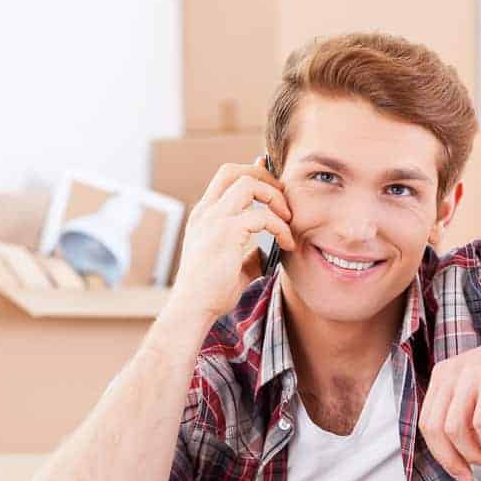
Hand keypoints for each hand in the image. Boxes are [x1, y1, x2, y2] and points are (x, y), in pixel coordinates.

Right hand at [171, 156, 295, 320]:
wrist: (192, 309)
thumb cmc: (210, 293)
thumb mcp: (232, 267)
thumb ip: (247, 254)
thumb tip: (265, 251)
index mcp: (204, 216)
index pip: (226, 178)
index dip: (252, 172)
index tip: (274, 184)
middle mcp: (206, 212)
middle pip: (236, 171)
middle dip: (266, 177)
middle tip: (284, 201)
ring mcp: (214, 220)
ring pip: (249, 184)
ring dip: (275, 197)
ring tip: (288, 219)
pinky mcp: (226, 233)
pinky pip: (262, 216)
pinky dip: (280, 227)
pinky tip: (287, 244)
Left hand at [417, 319, 480, 480]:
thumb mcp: (480, 397)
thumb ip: (464, 420)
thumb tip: (456, 460)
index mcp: (442, 376)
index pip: (427, 423)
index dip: (440, 454)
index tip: (459, 473)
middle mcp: (451, 374)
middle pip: (436, 429)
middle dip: (452, 460)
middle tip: (471, 477)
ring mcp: (471, 376)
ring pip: (456, 429)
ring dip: (475, 455)